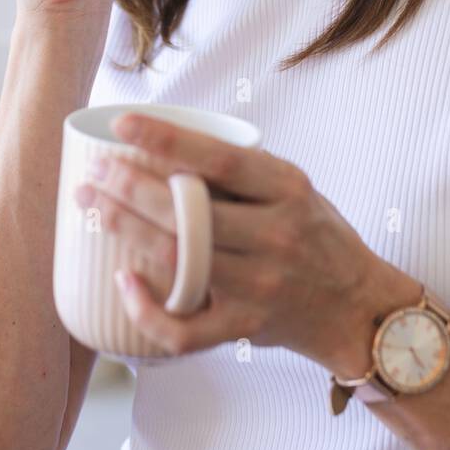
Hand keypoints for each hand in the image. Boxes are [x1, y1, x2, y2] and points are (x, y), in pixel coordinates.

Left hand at [75, 111, 406, 374]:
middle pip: (187, 210)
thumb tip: (168, 141)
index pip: (218, 158)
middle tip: (94, 170)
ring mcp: (259, 286)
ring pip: (177, 259)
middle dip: (129, 186)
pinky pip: (184, 327)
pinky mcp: (245, 327)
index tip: (123, 122)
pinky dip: (147, 308)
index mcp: (287, 189)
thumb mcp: (294, 188)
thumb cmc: (317, 236)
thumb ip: (242, 170)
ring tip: (92, 205)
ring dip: (125, 229)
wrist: (357, 306)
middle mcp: (274, 236)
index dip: (166, 139)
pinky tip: (123, 280)